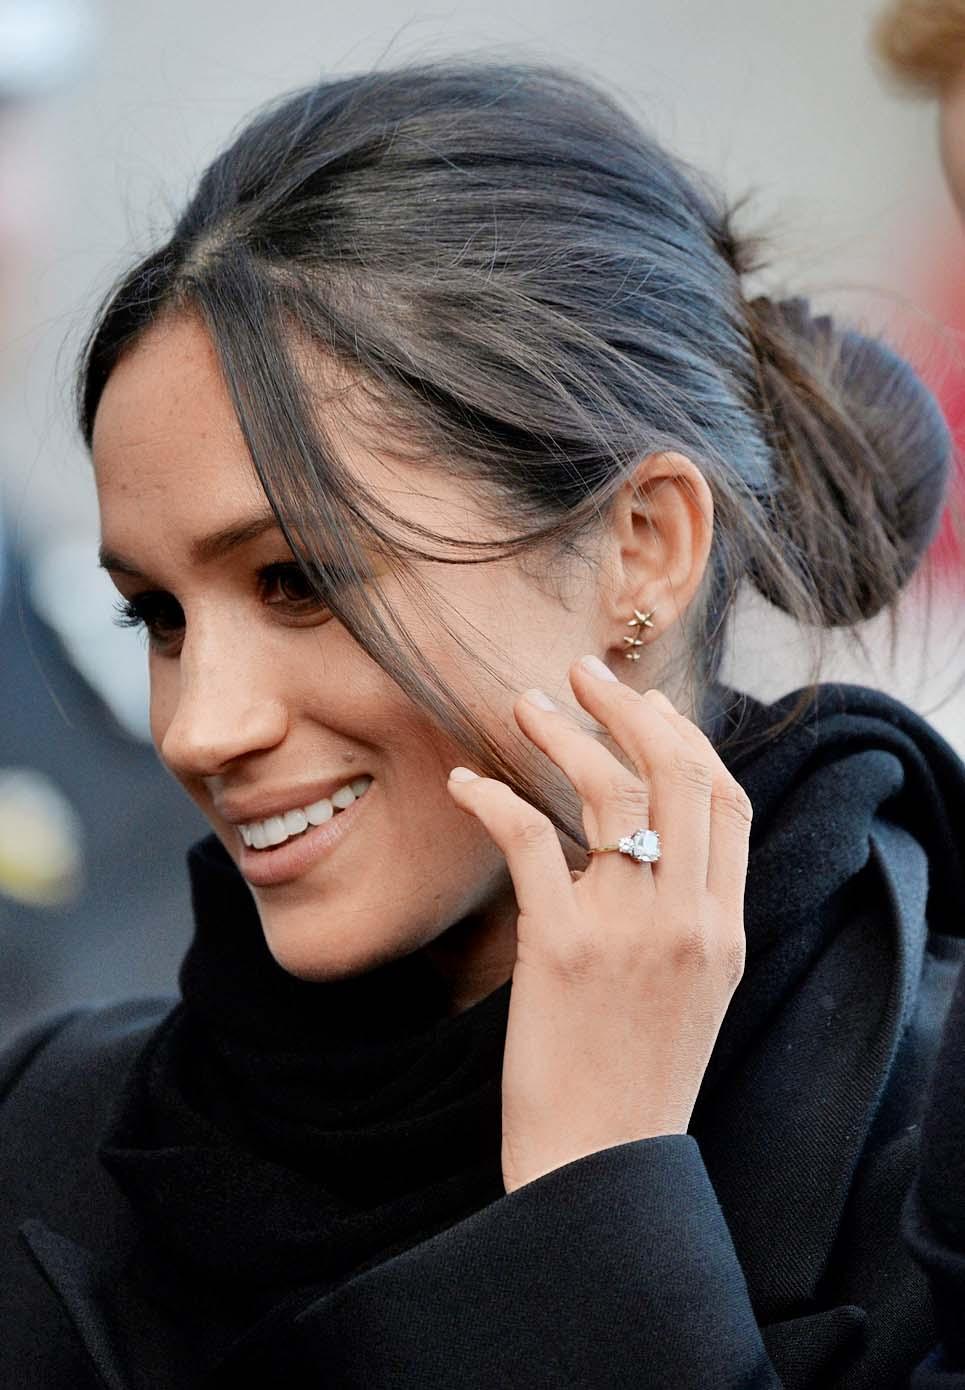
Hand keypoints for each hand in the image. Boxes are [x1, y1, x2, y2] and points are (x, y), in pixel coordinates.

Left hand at [446, 655, 752, 1194]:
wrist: (601, 1163)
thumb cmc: (637, 1075)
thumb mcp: (695, 989)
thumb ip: (688, 913)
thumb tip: (655, 838)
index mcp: (726, 926)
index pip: (727, 798)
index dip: (686, 736)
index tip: (646, 703)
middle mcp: (689, 918)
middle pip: (678, 774)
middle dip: (631, 709)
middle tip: (583, 673)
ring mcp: (630, 931)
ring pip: (611, 794)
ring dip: (565, 737)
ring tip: (523, 707)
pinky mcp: (562, 950)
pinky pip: (530, 843)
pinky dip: (495, 800)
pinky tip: (466, 784)